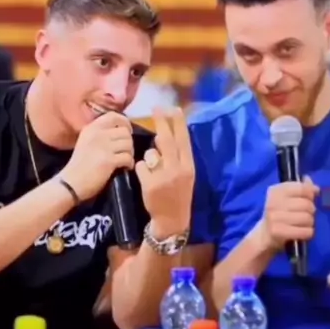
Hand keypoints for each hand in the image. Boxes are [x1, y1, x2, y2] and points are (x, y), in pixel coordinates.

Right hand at [61, 112, 133, 200]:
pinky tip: (124, 167)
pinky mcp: (108, 161)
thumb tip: (122, 130)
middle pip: (125, 132)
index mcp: (91, 128)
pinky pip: (128, 158)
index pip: (114, 116)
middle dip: (129, 142)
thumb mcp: (86, 141)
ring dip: (130, 153)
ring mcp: (103, 147)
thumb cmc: (79, 165)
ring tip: (124, 160)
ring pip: (129, 144)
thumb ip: (100, 133)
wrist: (70, 183)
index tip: (127, 131)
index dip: (125, 122)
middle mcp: (97, 134)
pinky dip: (129, 163)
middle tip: (125, 152)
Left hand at [135, 108, 194, 239]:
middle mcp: (178, 169)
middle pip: (167, 141)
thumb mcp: (185, 175)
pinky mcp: (150, 184)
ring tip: (153, 169)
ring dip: (149, 157)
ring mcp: (164, 177)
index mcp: (189, 166)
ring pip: (151, 154)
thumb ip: (177, 157)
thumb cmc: (178, 194)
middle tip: (156, 108)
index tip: (175, 108)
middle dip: (161, 123)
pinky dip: (140, 170)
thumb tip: (162, 136)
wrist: (172, 220)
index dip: (179, 123)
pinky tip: (145, 180)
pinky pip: (140, 166)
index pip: (184, 140)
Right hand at [260, 176, 319, 251]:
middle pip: (307, 204)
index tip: (308, 199)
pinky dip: (308, 233)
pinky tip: (302, 232)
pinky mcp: (278, 232)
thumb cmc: (280, 213)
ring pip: (307, 218)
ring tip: (303, 224)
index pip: (302, 188)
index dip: (310, 195)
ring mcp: (275, 217)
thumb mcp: (288, 197)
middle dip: (311, 211)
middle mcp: (274, 202)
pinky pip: (305, 231)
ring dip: (310, 223)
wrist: (265, 234)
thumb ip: (303, 189)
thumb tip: (316, 188)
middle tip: (305, 214)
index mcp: (276, 191)